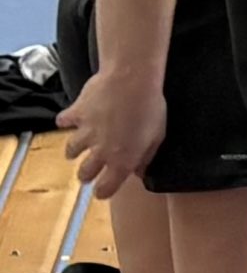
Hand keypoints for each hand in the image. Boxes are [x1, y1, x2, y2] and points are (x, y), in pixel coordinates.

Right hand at [59, 68, 166, 199]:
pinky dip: (66, 122)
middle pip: (85, 173)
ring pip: (71, 150)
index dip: (103, 191)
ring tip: (76, 150)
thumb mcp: (157, 136)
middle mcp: (100, 151)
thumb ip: (146, 157)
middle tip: (88, 173)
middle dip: (86, 175)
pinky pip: (64, 121)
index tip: (102, 191)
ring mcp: (85, 133)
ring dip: (74, 151)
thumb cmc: (150, 108)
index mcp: (122, 161)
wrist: (130, 81)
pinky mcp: (76, 114)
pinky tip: (69, 120)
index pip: (106, 188)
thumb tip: (140, 172)